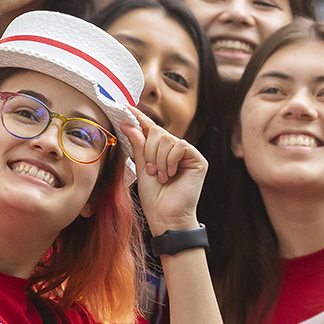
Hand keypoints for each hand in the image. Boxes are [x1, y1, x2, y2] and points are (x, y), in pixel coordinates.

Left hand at [124, 115, 208, 233]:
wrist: (166, 216)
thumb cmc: (154, 198)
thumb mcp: (141, 168)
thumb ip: (138, 146)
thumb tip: (129, 124)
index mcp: (161, 151)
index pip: (150, 129)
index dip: (139, 118)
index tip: (126, 107)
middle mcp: (175, 149)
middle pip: (158, 132)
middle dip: (149, 151)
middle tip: (151, 171)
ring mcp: (187, 153)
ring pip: (168, 139)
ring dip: (159, 159)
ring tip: (162, 176)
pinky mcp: (198, 159)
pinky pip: (179, 146)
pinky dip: (170, 161)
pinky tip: (171, 174)